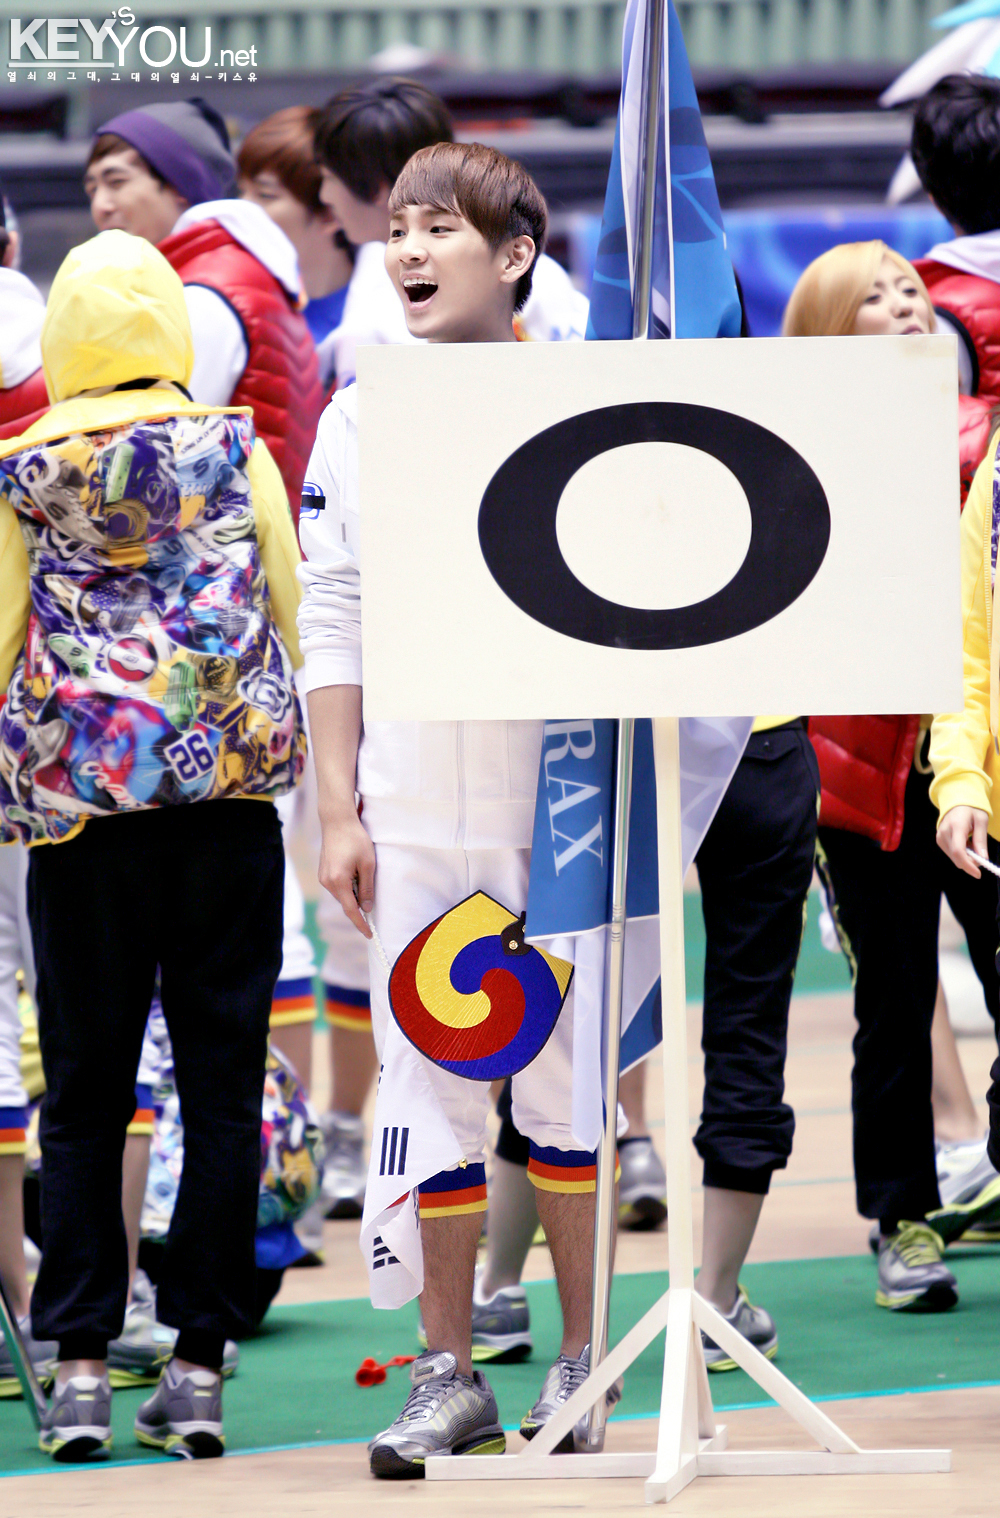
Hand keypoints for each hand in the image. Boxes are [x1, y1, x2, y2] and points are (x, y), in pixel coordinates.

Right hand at [318, 806, 375, 937]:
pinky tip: (355, 873)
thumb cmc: (355, 839)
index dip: (361, 923)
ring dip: (354, 893)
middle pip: (346, 903)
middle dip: (359, 905)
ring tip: (363, 874)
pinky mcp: (323, 872)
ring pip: (342, 895)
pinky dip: (348, 887)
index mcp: (339, 881)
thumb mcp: (368, 864)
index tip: (369, 934)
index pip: (351, 910)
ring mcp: (323, 877)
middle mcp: (327, 882)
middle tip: (373, 900)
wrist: (337, 821)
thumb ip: (367, 888)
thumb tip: (367, 908)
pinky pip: (338, 887)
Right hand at [936, 806, 989, 876]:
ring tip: (972, 844)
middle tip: (981, 857)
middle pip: (956, 857)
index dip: (968, 865)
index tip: (978, 874)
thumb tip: (982, 858)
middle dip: (970, 862)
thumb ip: (981, 840)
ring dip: (966, 858)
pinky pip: (951, 854)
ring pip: (954, 858)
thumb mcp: (981, 821)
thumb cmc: (971, 809)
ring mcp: (940, 837)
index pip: (958, 851)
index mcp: (956, 826)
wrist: (957, 802)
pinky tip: (965, 844)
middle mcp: (944, 833)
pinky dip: (961, 854)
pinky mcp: (939, 840)